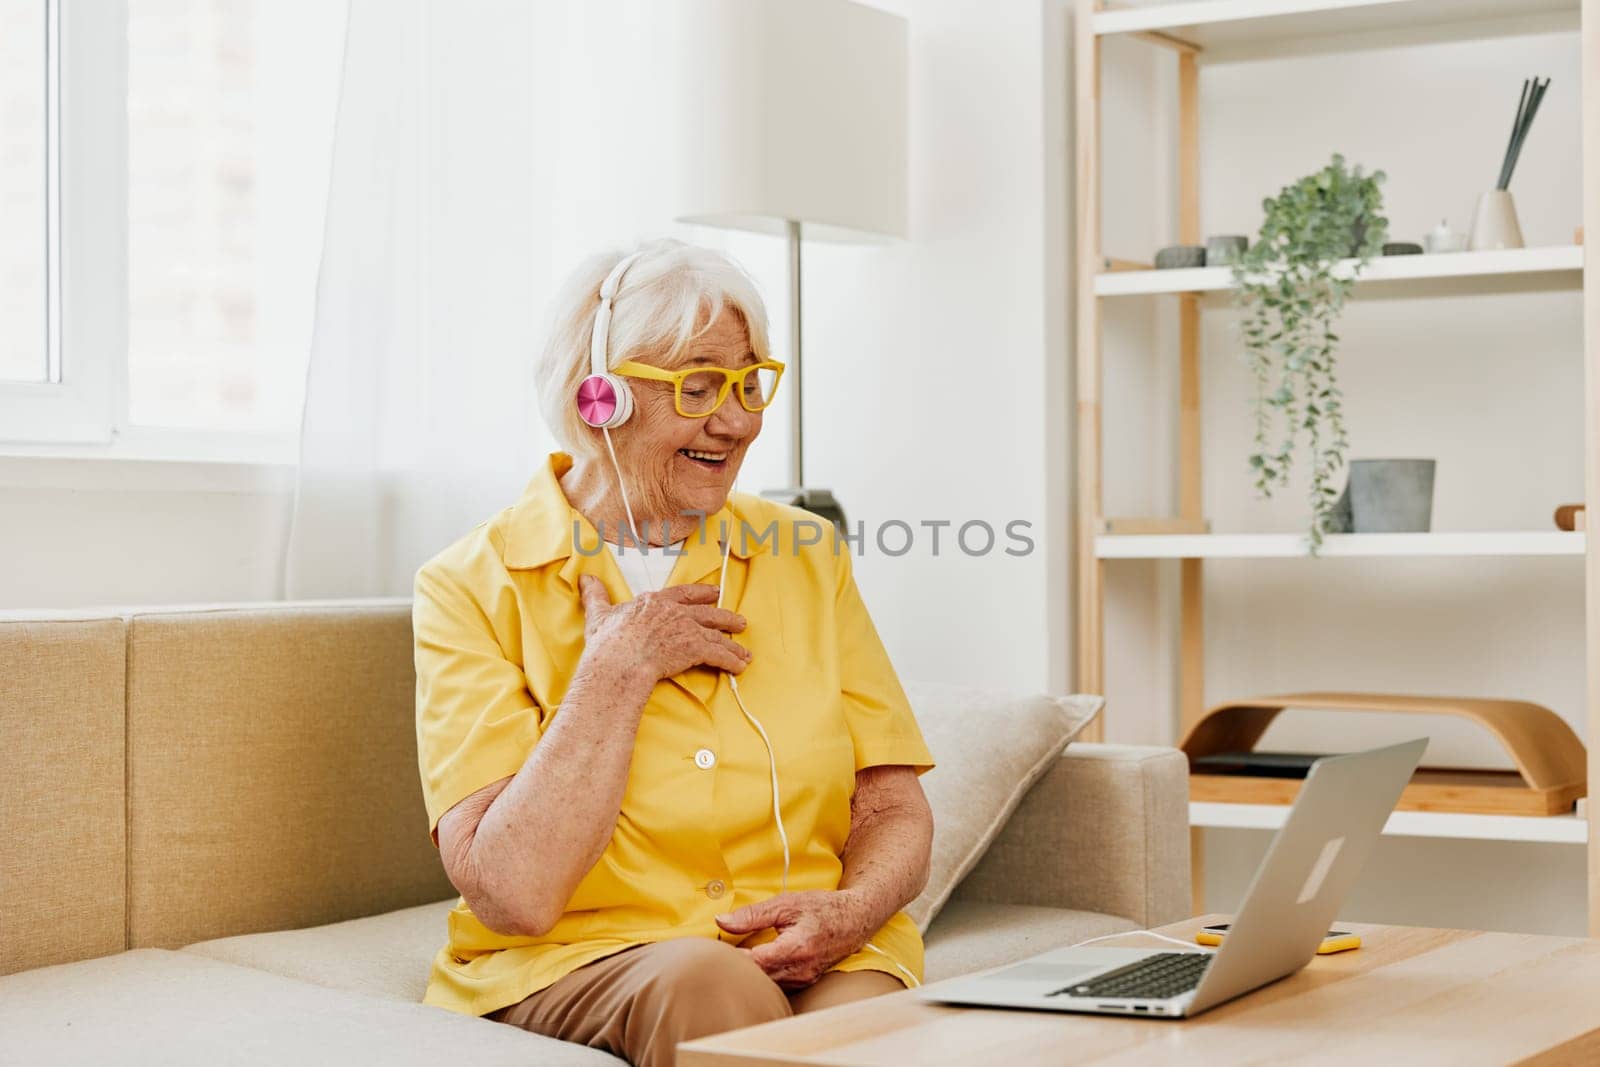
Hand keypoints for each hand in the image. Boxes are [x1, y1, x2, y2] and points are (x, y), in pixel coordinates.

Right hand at [578, 575, 750, 682]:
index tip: (714, 593)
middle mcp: (675, 613)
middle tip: (739, 622)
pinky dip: (731, 662)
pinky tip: (739, 667)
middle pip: (708, 613)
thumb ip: (596, 596)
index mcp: (655, 602)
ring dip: (733, 646)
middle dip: (726, 618)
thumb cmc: (608, 642)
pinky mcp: (694, 648)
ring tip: (744, 654)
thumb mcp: (599, 614)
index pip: (683, 594)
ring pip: (717, 635)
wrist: (619, 660)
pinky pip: (719, 655)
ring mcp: (687, 629)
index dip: (700, 594)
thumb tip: (586, 579)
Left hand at [714, 890, 874, 988]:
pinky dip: (763, 974)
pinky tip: (754, 962)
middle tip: (720, 952)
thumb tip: (721, 922)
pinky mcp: (804, 982)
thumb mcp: (786, 903)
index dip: (732, 958)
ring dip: (750, 972)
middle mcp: (800, 970)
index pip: (754, 962)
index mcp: (796, 948)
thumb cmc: (822, 908)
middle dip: (737, 966)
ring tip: (735, 955)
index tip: (716, 948)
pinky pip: (776, 984)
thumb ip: (752, 915)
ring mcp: (803, 979)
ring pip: (766, 984)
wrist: (855, 919)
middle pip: (757, 978)